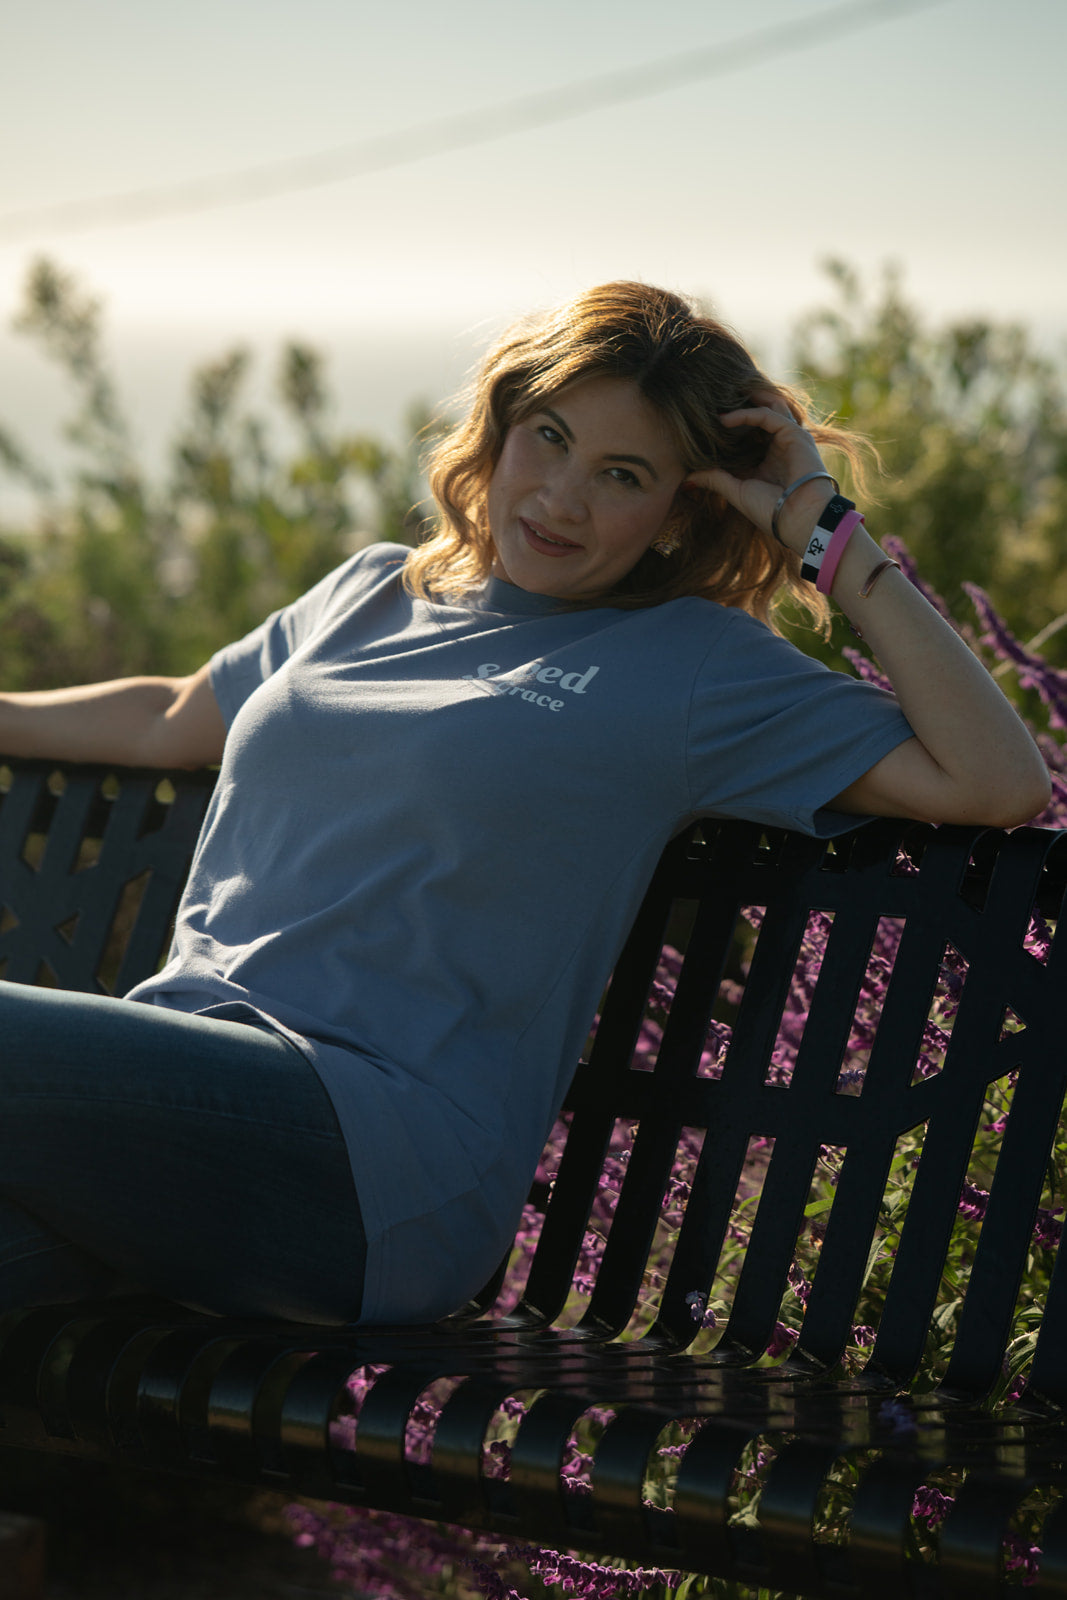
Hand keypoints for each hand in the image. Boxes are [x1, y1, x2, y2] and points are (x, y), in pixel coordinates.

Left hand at [683, 392, 833, 554]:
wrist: (798, 519)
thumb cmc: (771, 511)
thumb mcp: (737, 491)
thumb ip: (715, 479)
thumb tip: (687, 479)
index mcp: (770, 458)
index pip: (751, 431)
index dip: (731, 424)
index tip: (706, 421)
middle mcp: (781, 444)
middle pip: (762, 411)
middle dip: (741, 403)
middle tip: (715, 398)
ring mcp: (789, 437)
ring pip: (769, 405)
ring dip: (746, 399)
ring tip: (720, 397)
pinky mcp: (794, 433)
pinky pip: (767, 414)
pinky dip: (745, 414)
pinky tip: (724, 420)